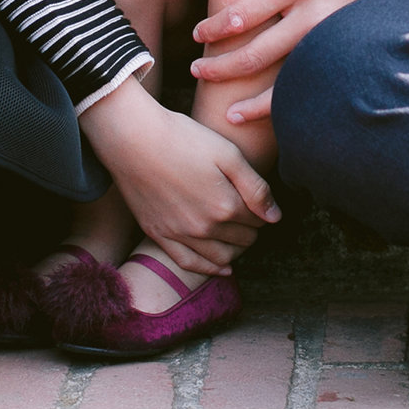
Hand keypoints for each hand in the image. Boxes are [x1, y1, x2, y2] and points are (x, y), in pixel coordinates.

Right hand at [79, 78, 279, 275]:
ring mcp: (179, 234)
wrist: (133, 138)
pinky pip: (189, 263)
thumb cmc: (183, 138)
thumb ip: (256, 188)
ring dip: (236, 250)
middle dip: (252, 230)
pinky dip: (209, 269)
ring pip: (220, 257)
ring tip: (240, 238)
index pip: (258, 220)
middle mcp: (204, 227)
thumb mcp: (228, 154)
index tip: (258, 200)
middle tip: (251, 216)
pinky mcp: (158, 234)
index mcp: (225, 206)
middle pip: (242, 240)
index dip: (262, 210)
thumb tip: (275, 218)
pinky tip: (222, 269)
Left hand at [187, 0, 408, 118]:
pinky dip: (294, 102)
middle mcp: (312, 15)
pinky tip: (277, 114)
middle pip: (257, 54)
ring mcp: (332, 36)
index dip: (214, 28)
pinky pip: (315, 81)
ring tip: (231, 114)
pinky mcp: (348, 47)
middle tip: (199, 71)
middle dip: (223, 67)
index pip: (242, 15)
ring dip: (255, 102)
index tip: (198, 33)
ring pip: (287, 81)